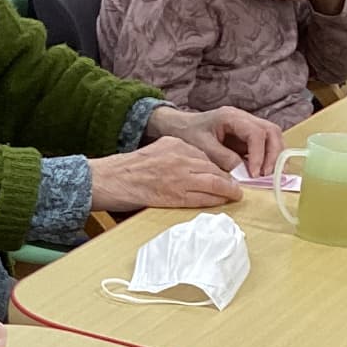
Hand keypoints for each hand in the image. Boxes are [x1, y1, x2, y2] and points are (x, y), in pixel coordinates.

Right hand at [89, 137, 240, 213]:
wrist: (109, 179)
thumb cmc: (127, 169)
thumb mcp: (154, 151)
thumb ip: (174, 154)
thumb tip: (192, 166)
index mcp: (175, 144)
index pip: (205, 156)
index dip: (218, 167)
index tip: (225, 174)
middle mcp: (181, 158)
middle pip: (213, 168)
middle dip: (228, 178)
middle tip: (237, 186)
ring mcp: (180, 177)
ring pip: (214, 182)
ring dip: (228, 190)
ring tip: (235, 194)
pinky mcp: (175, 195)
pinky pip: (204, 197)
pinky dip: (217, 200)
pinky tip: (223, 201)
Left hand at [143, 103, 282, 176]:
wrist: (180, 126)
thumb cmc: (188, 133)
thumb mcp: (202, 147)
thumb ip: (222, 158)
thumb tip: (243, 172)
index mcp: (231, 116)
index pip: (256, 133)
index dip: (259, 154)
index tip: (254, 174)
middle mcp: (244, 118)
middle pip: (271, 131)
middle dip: (273, 154)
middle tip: (266, 175)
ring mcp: (248, 126)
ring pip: (273, 137)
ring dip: (273, 156)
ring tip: (266, 175)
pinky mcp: (248, 136)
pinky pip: (265, 144)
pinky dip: (267, 158)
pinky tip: (262, 172)